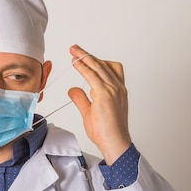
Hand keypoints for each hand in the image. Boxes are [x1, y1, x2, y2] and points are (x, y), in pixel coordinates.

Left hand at [68, 44, 131, 164]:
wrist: (115, 142)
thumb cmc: (106, 131)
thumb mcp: (89, 112)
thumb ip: (81, 99)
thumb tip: (73, 90)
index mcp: (117, 91)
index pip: (107, 69)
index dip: (95, 61)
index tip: (84, 56)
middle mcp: (118, 87)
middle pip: (103, 64)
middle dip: (88, 55)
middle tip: (76, 49)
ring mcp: (113, 90)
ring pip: (98, 67)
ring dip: (85, 57)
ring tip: (74, 51)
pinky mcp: (105, 94)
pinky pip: (92, 76)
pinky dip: (83, 67)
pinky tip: (76, 63)